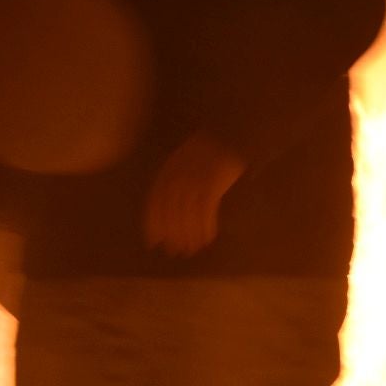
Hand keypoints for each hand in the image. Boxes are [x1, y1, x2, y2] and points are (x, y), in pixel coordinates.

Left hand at [144, 131, 244, 255]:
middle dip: (172, 233)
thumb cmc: (212, 150)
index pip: (155, 202)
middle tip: (175, 250)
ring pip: (187, 214)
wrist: (232, 135)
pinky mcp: (211, 184)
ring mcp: (194, 180)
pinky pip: (205, 211)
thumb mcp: (186, 161)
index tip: (154, 241)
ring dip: (189, 234)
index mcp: (168, 171)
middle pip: (171, 211)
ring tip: (193, 248)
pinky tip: (208, 238)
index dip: (153, 224)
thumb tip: (175, 206)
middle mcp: (177, 177)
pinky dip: (205, 227)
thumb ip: (178, 179)